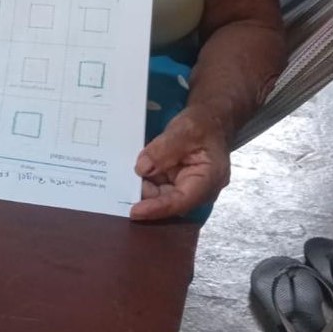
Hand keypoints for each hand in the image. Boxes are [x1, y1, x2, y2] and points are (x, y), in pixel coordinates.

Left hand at [130, 106, 230, 220]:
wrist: (210, 119)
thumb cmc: (203, 124)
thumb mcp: (185, 130)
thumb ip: (164, 149)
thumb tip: (142, 168)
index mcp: (208, 180)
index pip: (181, 201)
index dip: (157, 208)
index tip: (135, 212)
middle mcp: (198, 190)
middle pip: (169, 200)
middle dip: (146, 196)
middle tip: (122, 186)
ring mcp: (186, 186)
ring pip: (161, 194)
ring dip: (143, 187)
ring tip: (123, 178)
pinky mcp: (176, 181)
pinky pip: (158, 185)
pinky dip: (145, 179)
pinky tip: (130, 173)